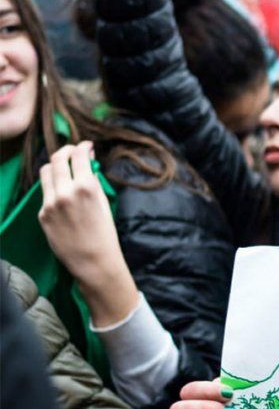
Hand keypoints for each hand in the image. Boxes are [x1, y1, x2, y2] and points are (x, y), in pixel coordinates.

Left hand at [38, 142, 138, 326]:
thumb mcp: (104, 203)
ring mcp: (50, 203)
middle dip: (66, 151)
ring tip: (65, 171)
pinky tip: (64, 196)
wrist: (93, 261)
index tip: (86, 147)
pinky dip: (54, 188)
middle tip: (73, 153)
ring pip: (45, 172)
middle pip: (57, 159)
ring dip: (55, 167)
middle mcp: (64, 192)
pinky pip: (45, 193)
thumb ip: (92, 182)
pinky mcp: (42, 214)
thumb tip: (87, 165)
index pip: (77, 155)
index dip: (82, 147)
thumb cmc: (105, 234)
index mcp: (85, 187)